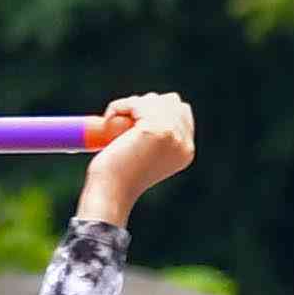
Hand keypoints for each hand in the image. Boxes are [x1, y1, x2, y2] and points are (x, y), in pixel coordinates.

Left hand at [83, 91, 197, 224]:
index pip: (181, 112)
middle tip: (123, 120)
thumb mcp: (142, 155)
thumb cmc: (116, 178)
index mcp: (185, 151)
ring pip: (154, 99)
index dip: (155, 110)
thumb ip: (154, 136)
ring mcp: (173, 135)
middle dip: (145, 104)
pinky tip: (108, 119)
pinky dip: (120, 106)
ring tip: (114, 121)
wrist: (110, 195)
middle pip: (171, 101)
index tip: (132, 121)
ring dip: (131, 105)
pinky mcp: (157, 130)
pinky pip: (137, 103)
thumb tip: (151, 111)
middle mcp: (184, 143)